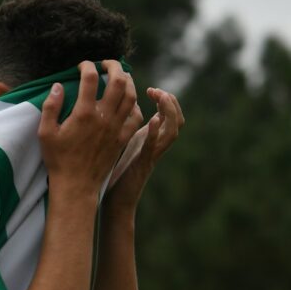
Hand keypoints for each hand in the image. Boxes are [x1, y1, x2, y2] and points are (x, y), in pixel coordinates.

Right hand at [38, 60, 139, 200]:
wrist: (77, 185)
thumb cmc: (58, 159)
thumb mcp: (45, 133)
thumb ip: (51, 107)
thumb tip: (58, 86)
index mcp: (84, 114)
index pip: (90, 79)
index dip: (87, 66)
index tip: (82, 66)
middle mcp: (103, 117)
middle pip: (118, 82)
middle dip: (114, 66)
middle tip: (107, 63)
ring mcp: (116, 128)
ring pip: (131, 96)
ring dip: (128, 82)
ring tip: (120, 76)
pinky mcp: (123, 138)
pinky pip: (136, 117)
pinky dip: (134, 105)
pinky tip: (128, 102)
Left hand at [106, 86, 184, 210]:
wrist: (113, 200)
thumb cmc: (113, 172)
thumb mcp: (119, 141)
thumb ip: (123, 124)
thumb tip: (116, 103)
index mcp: (150, 138)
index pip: (170, 115)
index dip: (165, 99)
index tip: (150, 89)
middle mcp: (155, 145)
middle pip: (178, 121)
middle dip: (171, 102)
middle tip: (156, 91)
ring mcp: (151, 155)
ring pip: (172, 132)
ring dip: (169, 112)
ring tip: (160, 97)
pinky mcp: (142, 164)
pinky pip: (153, 147)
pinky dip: (154, 133)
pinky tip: (152, 120)